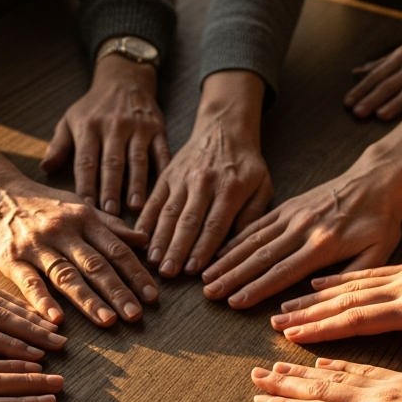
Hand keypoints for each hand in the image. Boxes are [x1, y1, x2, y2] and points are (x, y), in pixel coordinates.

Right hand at [0, 133, 159, 326]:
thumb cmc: (41, 202)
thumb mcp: (78, 206)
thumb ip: (110, 225)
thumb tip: (144, 240)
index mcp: (84, 218)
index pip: (116, 250)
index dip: (136, 273)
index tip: (152, 296)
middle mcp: (63, 231)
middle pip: (96, 264)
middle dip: (118, 291)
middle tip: (136, 315)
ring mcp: (37, 245)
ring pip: (66, 275)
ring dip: (88, 300)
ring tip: (108, 321)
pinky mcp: (11, 258)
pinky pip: (29, 281)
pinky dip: (43, 300)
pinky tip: (56, 320)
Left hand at [43, 54, 169, 215]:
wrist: (124, 79)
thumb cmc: (93, 107)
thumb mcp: (70, 119)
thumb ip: (58, 145)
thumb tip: (45, 169)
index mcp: (89, 127)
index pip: (86, 161)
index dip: (86, 184)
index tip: (86, 206)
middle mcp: (114, 126)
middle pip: (112, 163)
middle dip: (111, 189)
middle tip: (110, 213)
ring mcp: (138, 127)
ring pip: (137, 160)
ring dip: (136, 184)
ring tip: (135, 207)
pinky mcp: (157, 128)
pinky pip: (161, 152)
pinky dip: (161, 171)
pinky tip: (160, 189)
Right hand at [137, 69, 271, 277]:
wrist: (224, 127)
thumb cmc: (246, 163)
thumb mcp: (263, 185)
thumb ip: (253, 215)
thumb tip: (237, 246)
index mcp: (230, 188)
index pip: (214, 224)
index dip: (203, 248)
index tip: (193, 270)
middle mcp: (203, 182)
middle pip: (188, 221)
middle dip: (176, 249)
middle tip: (167, 273)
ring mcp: (182, 178)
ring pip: (168, 212)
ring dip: (159, 238)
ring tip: (152, 261)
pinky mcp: (167, 175)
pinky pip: (154, 199)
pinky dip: (145, 219)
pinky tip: (139, 237)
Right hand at [202, 165, 401, 308]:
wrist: (378, 179)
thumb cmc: (381, 220)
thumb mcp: (379, 252)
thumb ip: (352, 277)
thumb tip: (320, 299)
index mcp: (324, 244)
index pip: (284, 271)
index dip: (257, 288)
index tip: (235, 302)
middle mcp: (302, 229)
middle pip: (260, 257)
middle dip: (232, 277)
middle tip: (209, 294)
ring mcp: (292, 215)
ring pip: (252, 240)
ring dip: (227, 259)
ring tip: (206, 276)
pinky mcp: (288, 206)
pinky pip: (257, 224)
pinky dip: (236, 238)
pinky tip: (220, 250)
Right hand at [250, 359, 401, 401]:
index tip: (256, 400)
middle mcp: (378, 395)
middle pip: (320, 385)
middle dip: (285, 380)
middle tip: (253, 375)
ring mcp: (394, 381)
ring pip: (339, 369)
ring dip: (305, 365)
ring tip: (278, 358)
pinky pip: (364, 362)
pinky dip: (340, 359)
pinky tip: (328, 358)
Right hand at [271, 229, 401, 372]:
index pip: (359, 322)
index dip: (322, 331)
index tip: (291, 339)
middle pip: (344, 303)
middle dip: (306, 315)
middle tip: (272, 324)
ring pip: (349, 287)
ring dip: (313, 297)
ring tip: (284, 305)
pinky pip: (366, 273)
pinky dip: (338, 278)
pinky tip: (320, 282)